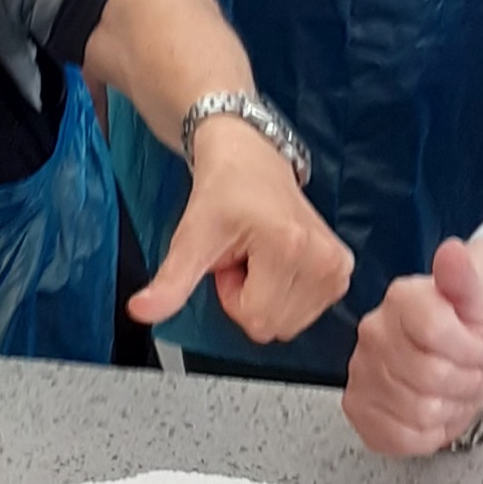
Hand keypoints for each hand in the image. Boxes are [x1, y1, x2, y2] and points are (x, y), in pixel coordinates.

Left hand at [128, 116, 352, 341]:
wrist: (250, 157)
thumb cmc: (224, 189)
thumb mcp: (191, 235)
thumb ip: (171, 281)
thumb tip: (140, 311)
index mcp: (291, 246)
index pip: (256, 319)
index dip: (232, 295)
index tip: (230, 257)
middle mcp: (324, 258)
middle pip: (274, 326)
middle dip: (250, 298)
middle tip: (244, 256)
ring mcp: (338, 266)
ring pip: (290, 323)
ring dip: (266, 296)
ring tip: (258, 256)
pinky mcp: (342, 269)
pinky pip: (305, 312)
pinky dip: (284, 294)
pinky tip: (276, 260)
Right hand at [343, 240, 482, 455]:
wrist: (455, 364)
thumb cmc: (465, 334)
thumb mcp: (477, 304)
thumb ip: (464, 279)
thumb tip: (453, 251)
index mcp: (401, 299)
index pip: (435, 331)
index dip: (469, 350)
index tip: (475, 349)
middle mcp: (372, 331)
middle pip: (429, 376)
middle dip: (463, 382)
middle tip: (465, 374)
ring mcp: (360, 371)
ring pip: (418, 410)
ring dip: (448, 409)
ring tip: (448, 392)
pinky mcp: (357, 408)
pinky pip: (400, 436)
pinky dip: (427, 434)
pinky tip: (430, 413)